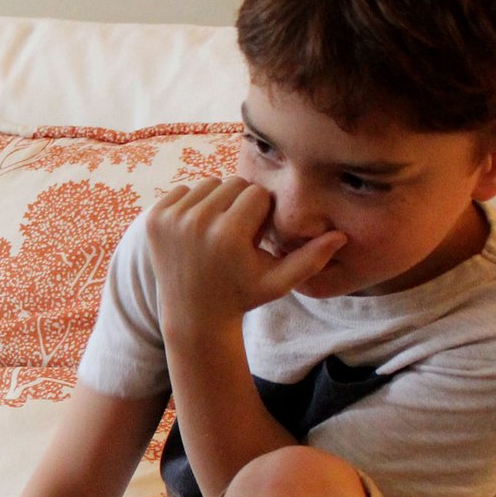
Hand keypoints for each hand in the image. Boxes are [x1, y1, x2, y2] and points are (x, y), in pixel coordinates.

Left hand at [145, 177, 344, 331]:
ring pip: (209, 183)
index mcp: (229, 234)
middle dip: (241, 204)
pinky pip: (183, 190)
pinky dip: (193, 205)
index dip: (262, 213)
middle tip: (237, 235)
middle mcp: (197, 222)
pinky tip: (196, 232)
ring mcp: (171, 219)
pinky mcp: (154, 218)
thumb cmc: (242, 295)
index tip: (255, 236)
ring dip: (218, 201)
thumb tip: (341, 236)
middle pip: (233, 184)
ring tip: (218, 232)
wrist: (192, 312)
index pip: (257, 194)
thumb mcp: (279, 282)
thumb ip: (311, 259)